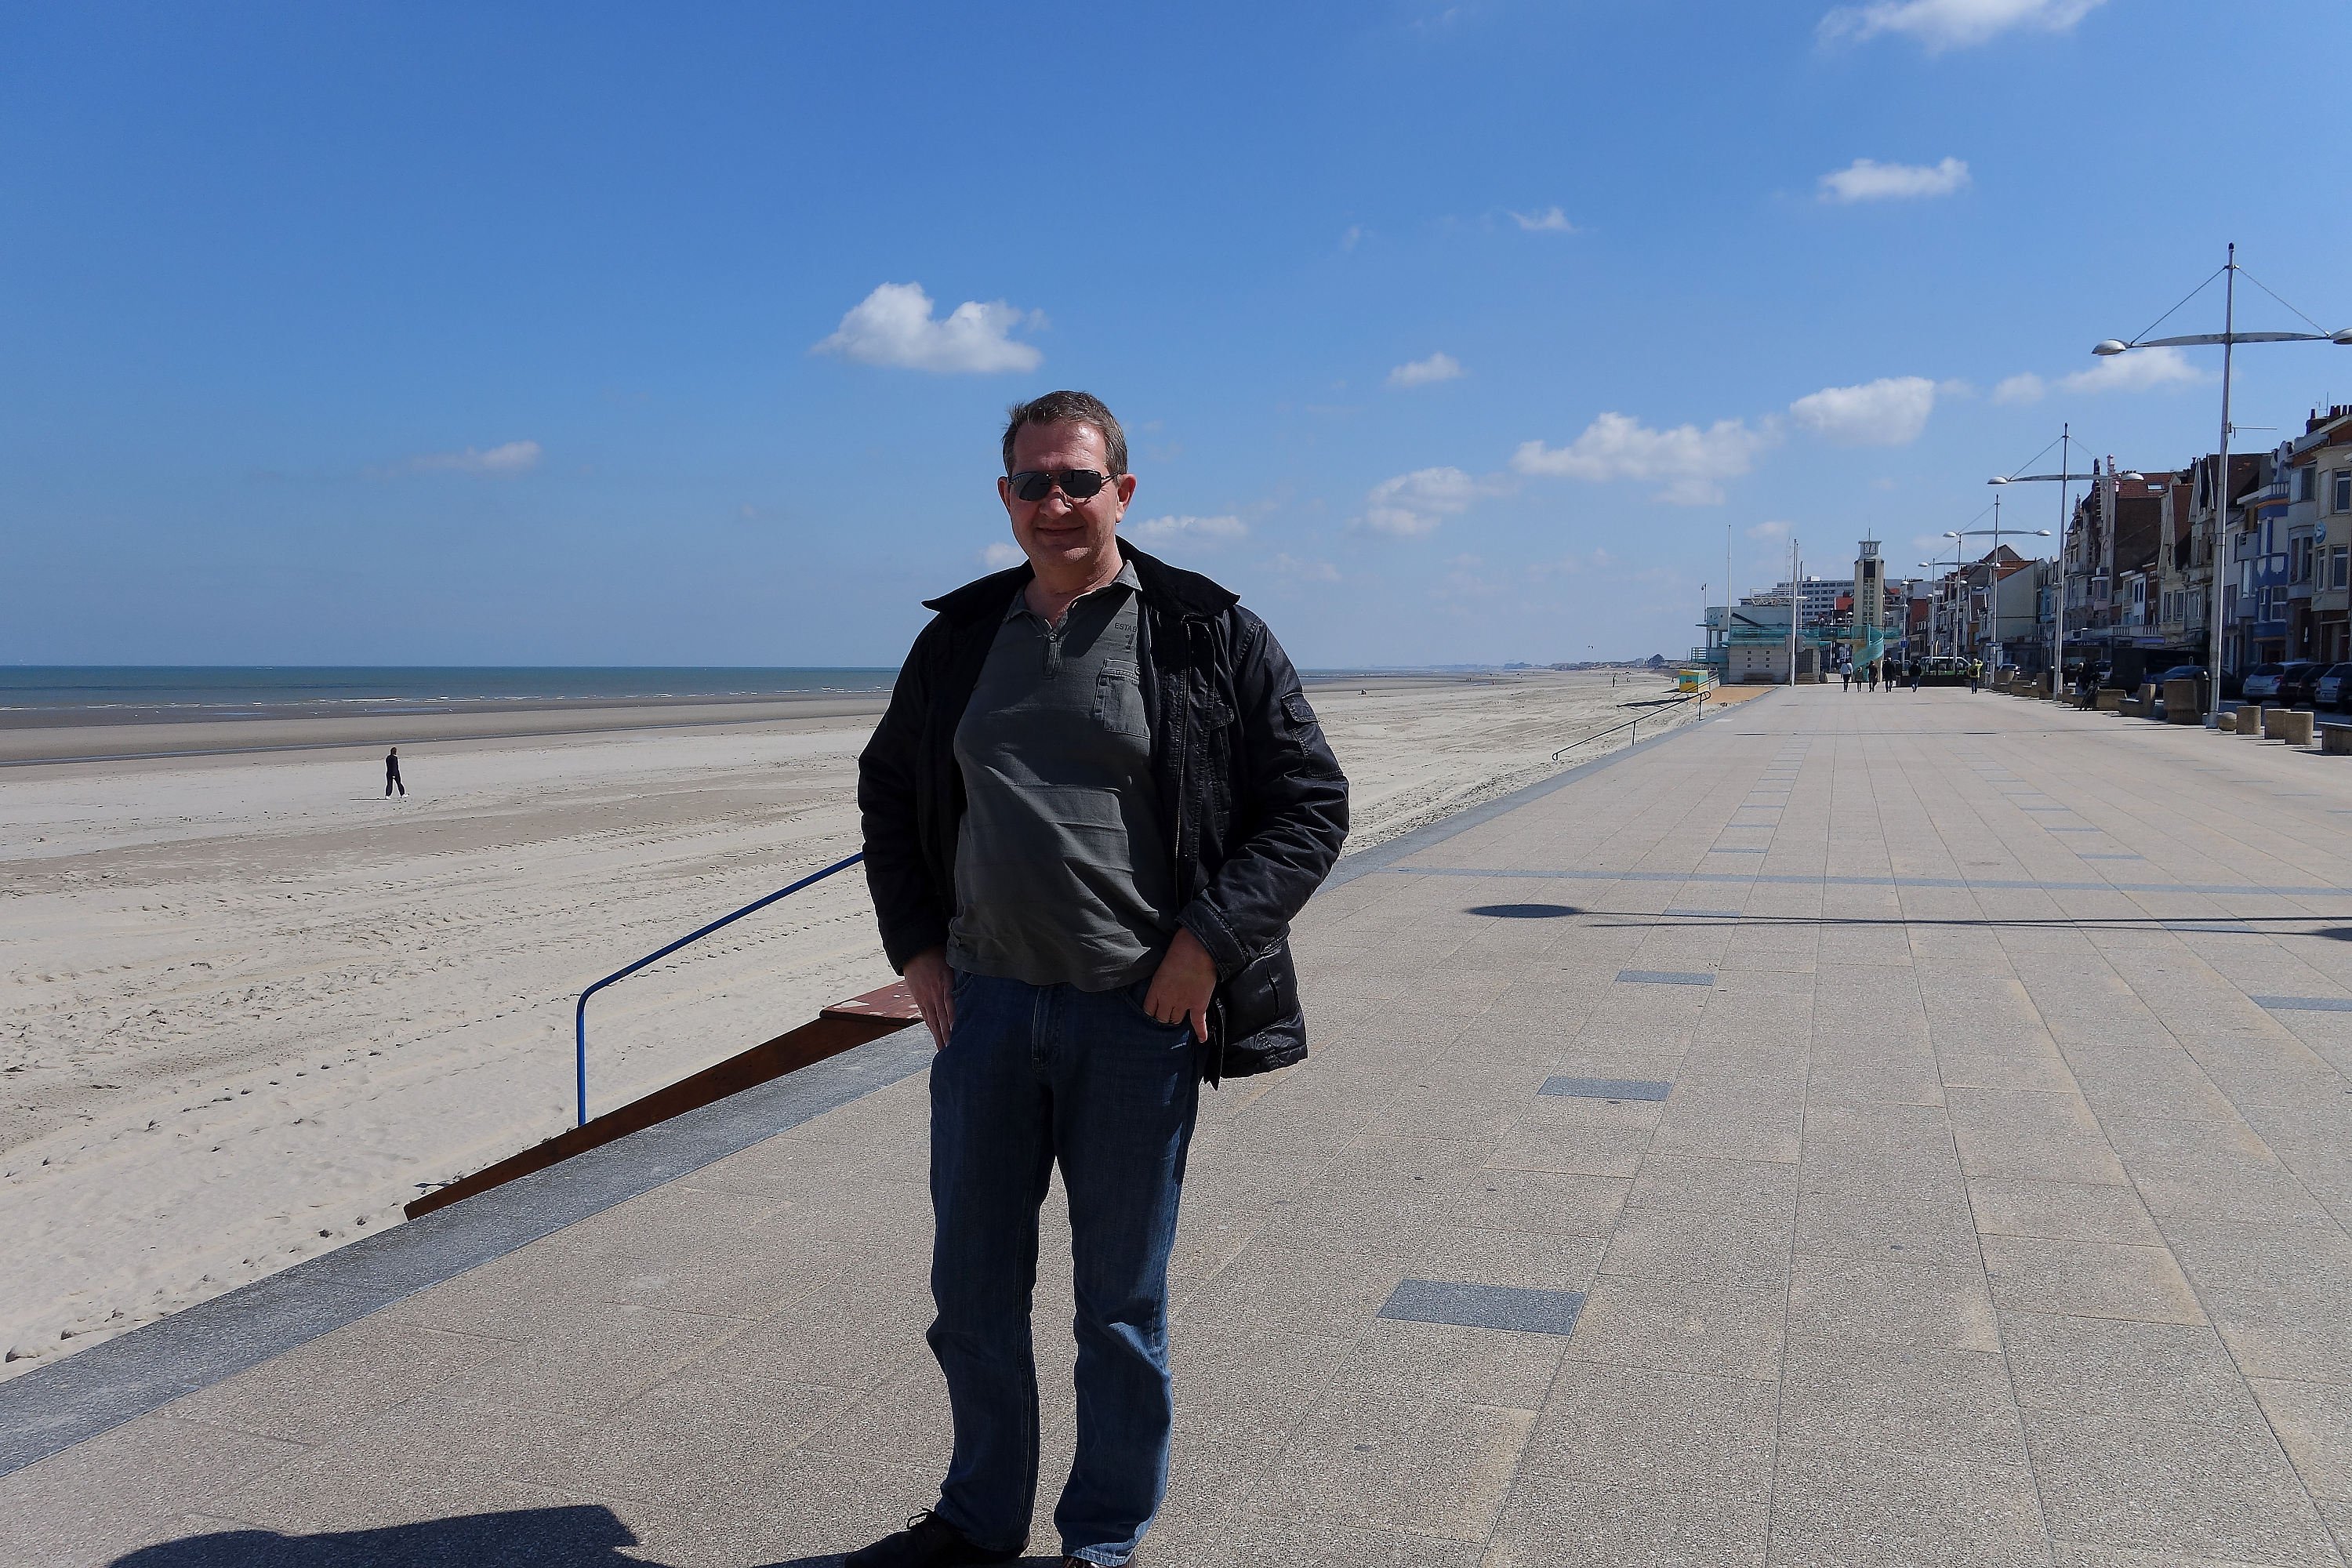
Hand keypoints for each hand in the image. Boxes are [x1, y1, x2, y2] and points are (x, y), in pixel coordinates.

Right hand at [904, 947, 953, 1049]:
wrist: (913, 949)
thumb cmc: (938, 953)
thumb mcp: (952, 961)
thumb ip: (963, 975)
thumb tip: (980, 984)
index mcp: (944, 983)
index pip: (950, 1006)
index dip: (954, 1021)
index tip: (959, 1034)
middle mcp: (934, 993)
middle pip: (941, 1019)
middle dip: (947, 1037)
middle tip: (953, 1053)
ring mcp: (925, 998)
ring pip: (933, 1021)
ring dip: (939, 1037)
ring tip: (944, 1052)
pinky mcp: (919, 999)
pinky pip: (926, 1017)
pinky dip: (932, 1028)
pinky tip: (937, 1038)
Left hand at [1144, 926, 1216, 1041]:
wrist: (1198, 948)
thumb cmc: (1179, 949)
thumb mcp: (1162, 964)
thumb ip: (1161, 978)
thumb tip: (1164, 982)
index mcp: (1155, 989)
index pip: (1149, 1010)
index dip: (1151, 1012)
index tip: (1153, 1012)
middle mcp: (1167, 1000)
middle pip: (1162, 1018)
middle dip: (1163, 1017)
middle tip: (1166, 1016)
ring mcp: (1183, 1004)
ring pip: (1176, 1020)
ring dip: (1176, 1020)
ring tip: (1177, 1020)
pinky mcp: (1199, 1004)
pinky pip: (1198, 1022)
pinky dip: (1200, 1032)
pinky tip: (1201, 1040)